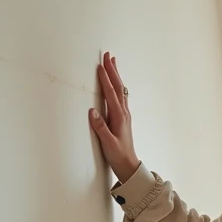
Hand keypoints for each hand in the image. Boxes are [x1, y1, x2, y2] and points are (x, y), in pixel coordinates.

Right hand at [89, 50, 140, 181]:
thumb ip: (100, 127)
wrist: (129, 165)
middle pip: (118, 87)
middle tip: (108, 56)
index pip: (111, 94)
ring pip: (120, 90)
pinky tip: (116, 84)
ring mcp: (124, 114)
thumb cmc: (118, 155)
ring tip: (112, 63)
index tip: (100, 66)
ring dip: (116, 75)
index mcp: (119, 117)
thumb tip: (92, 111)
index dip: (105, 79)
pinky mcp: (123, 118)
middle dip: (113, 71)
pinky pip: (120, 96)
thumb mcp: (108, 143)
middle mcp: (123, 113)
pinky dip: (117, 86)